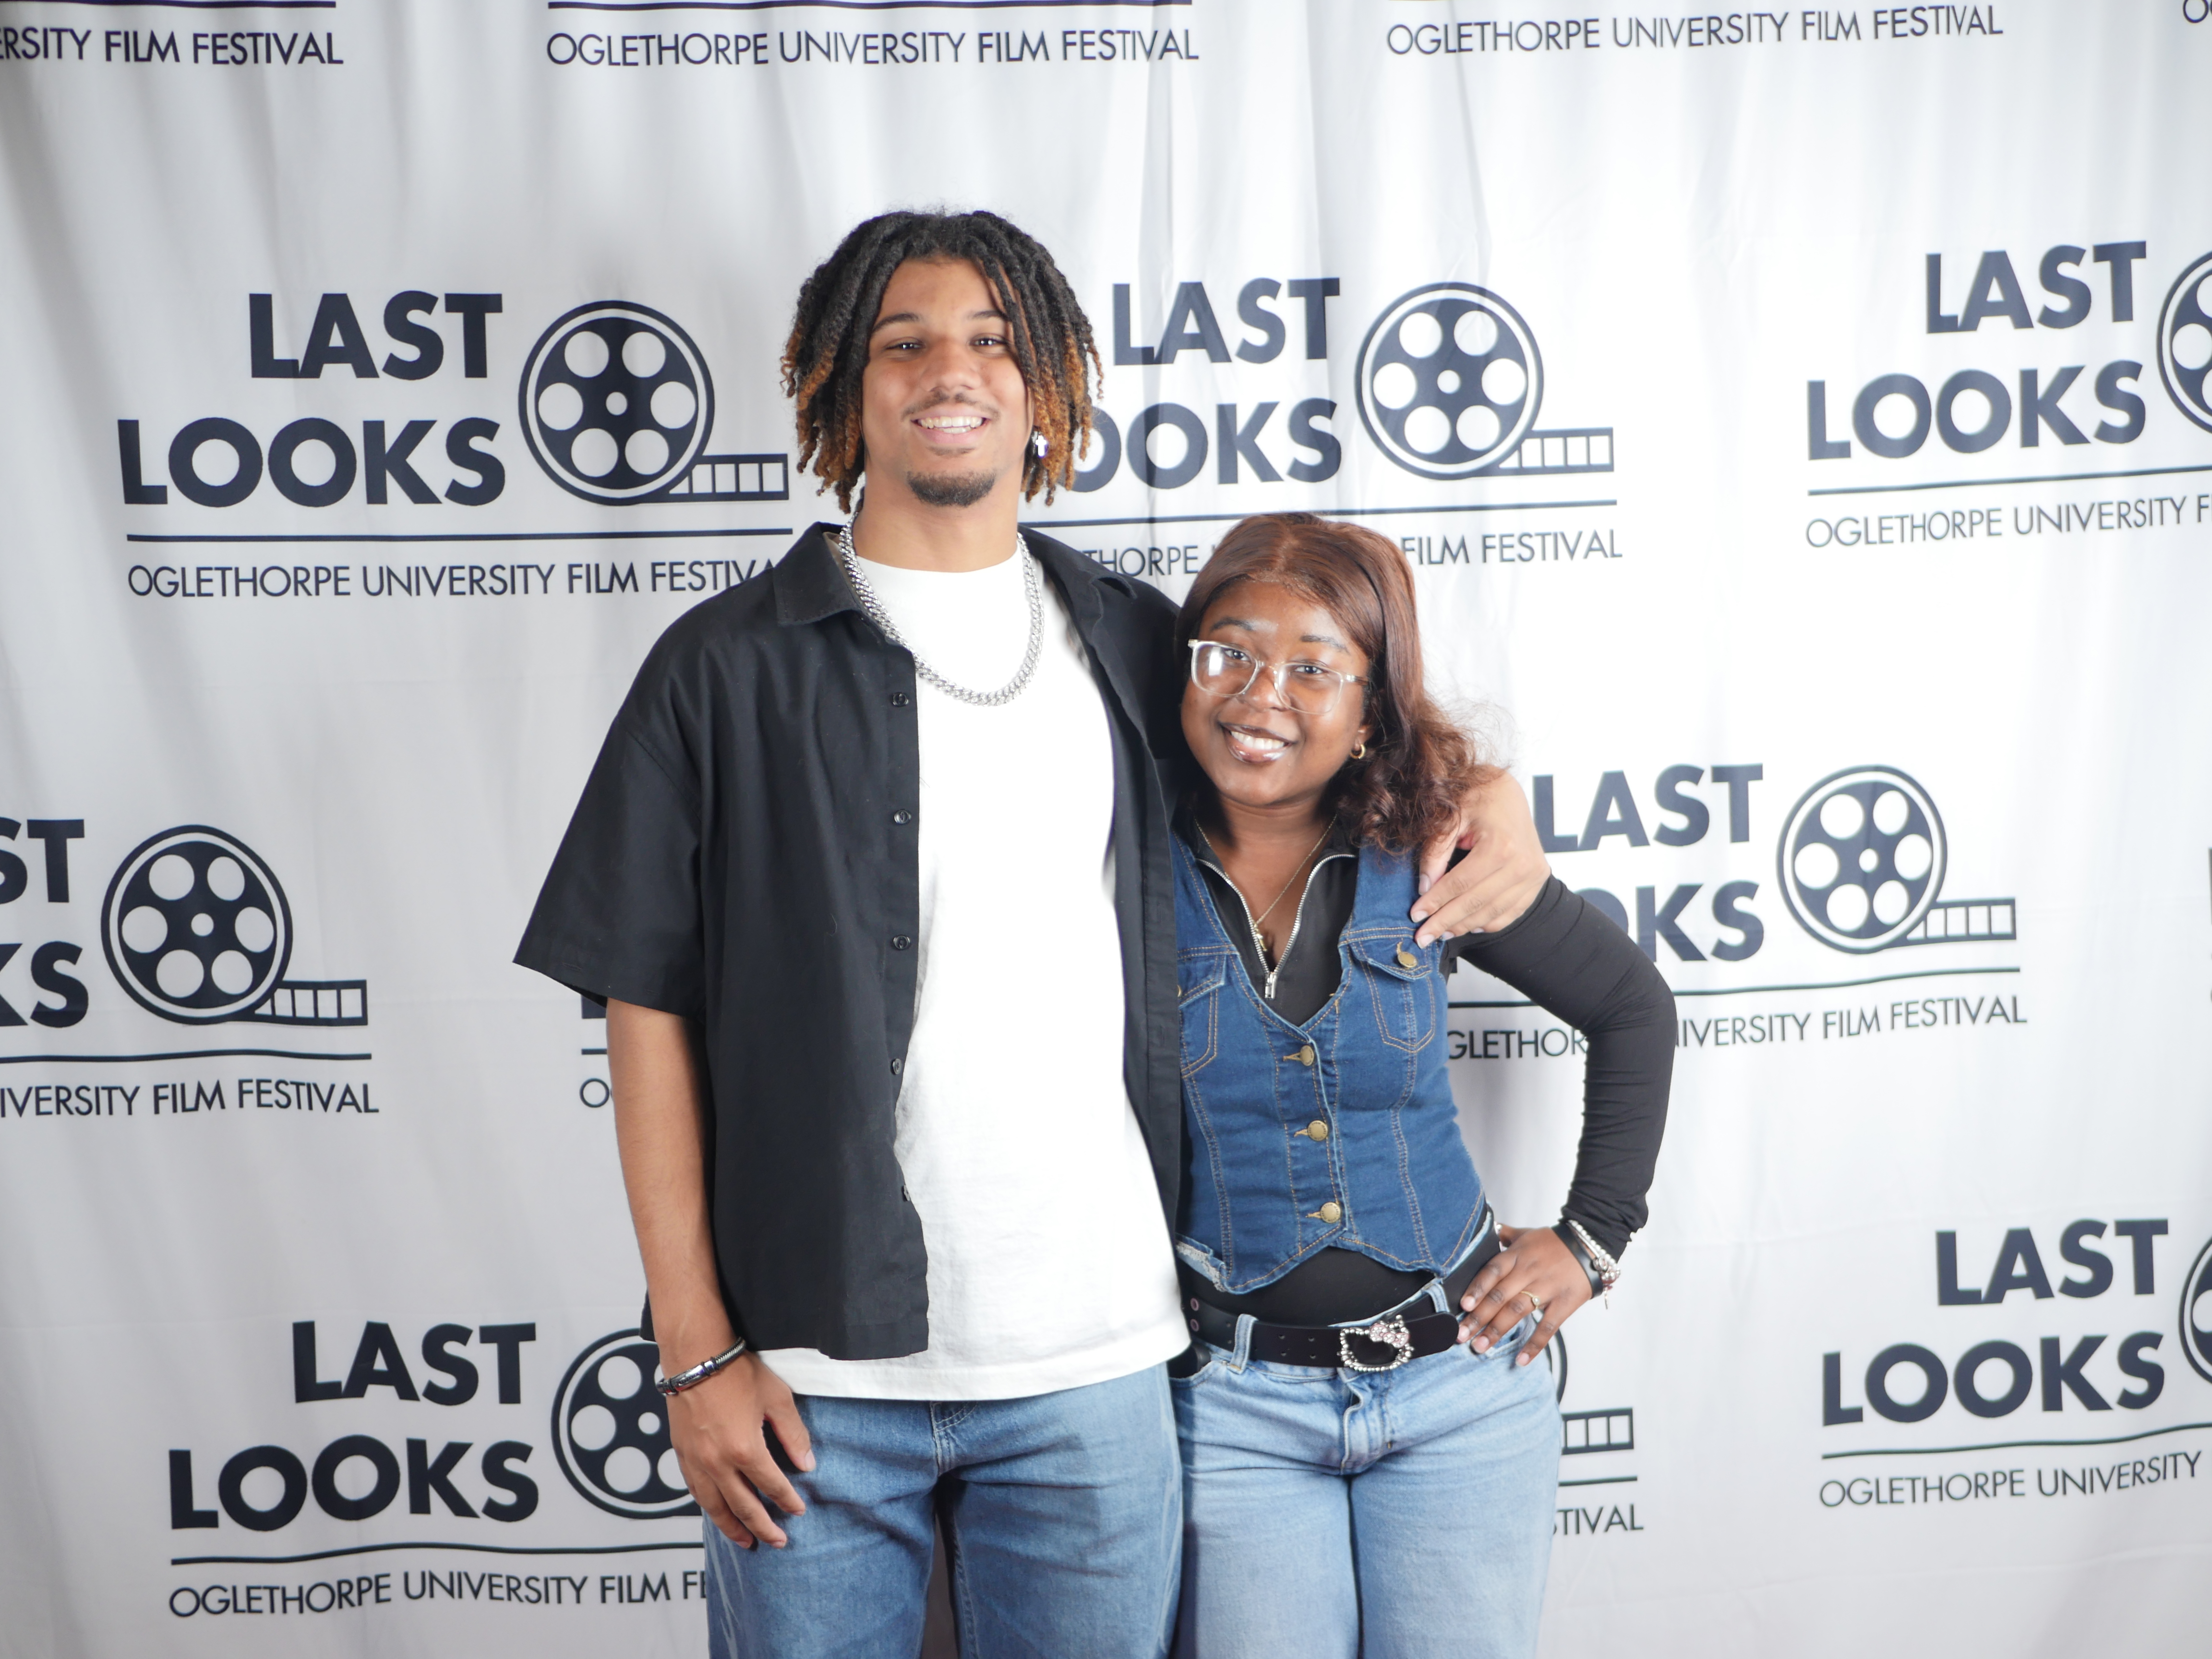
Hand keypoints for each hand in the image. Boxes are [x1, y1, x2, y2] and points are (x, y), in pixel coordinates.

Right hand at [666, 1352, 814, 1547]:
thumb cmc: (737, 1373)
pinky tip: (717, 1512)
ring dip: (731, 1527)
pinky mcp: (682, 1454)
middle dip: (763, 1527)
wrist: (695, 1357)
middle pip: (743, 1506)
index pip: (772, 1486)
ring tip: (746, 1541)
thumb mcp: (777, 1399)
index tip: (798, 1511)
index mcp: (745, 1450)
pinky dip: (709, 1507)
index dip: (787, 1501)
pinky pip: (696, 1491)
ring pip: (714, 1507)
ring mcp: (697, 1461)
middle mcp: (717, 1463)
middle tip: (777, 1542)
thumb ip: (793, 1435)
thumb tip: (807, 1464)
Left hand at [1412, 772, 1547, 946]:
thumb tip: (1425, 888)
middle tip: (1423, 937)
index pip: (1460, 883)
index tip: (1416, 915)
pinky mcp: (1538, 879)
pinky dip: (1489, 922)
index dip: (1435, 902)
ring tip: (1442, 933)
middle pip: (1476, 902)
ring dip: (1465, 925)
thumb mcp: (1451, 816)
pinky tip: (1469, 925)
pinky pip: (1511, 911)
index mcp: (1501, 845)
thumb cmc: (1479, 796)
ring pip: (1494, 912)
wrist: (1509, 790)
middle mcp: (1523, 863)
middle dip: (1445, 922)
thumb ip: (1436, 852)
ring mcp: (1534, 874)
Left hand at [1457, 1224, 1591, 1365]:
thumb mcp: (1526, 1234)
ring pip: (1517, 1311)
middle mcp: (1528, 1272)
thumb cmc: (1554, 1242)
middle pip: (1499, 1296)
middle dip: (1479, 1317)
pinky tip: (1521, 1359)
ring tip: (1480, 1347)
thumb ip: (1505, 1235)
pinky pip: (1548, 1326)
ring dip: (1497, 1330)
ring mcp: (1547, 1288)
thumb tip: (1486, 1231)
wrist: (1590, 1244)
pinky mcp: (1564, 1303)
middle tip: (1461, 1335)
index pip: (1492, 1272)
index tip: (1463, 1306)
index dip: (1477, 1289)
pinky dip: (1534, 1344)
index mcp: (1517, 1255)